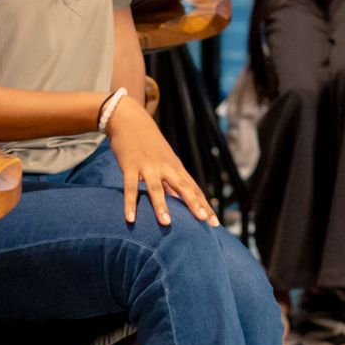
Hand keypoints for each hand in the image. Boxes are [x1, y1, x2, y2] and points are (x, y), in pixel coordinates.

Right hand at [103, 97, 219, 226]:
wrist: (130, 120)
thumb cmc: (149, 144)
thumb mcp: (164, 161)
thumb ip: (171, 182)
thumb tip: (179, 202)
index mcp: (175, 167)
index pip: (194, 189)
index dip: (204, 206)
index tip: (214, 223)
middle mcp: (165, 167)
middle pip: (183, 187)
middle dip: (193, 204)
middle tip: (203, 221)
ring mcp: (148, 166)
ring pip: (156, 188)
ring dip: (161, 205)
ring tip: (166, 223)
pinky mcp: (130, 166)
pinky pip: (130, 187)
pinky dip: (130, 203)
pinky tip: (130, 218)